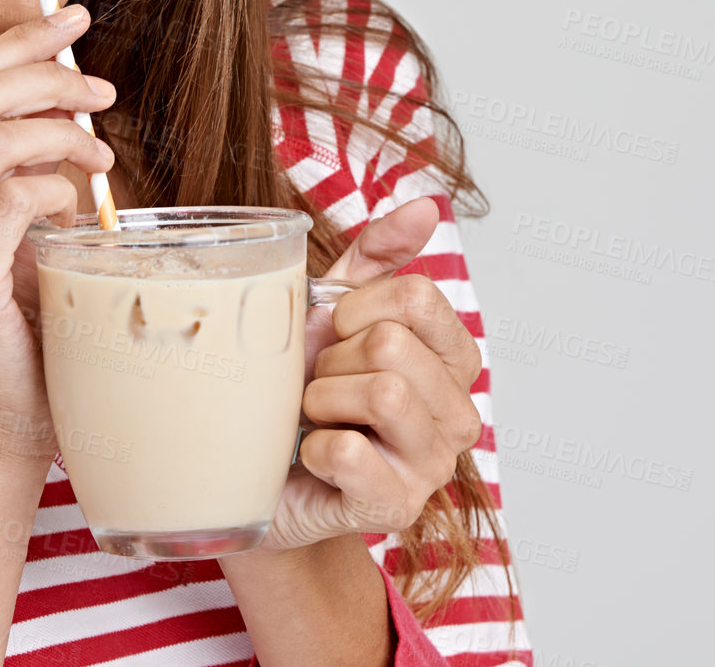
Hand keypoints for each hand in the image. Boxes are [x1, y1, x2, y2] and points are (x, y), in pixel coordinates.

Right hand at [0, 6, 115, 467]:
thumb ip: (18, 159)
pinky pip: (11, 198)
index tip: (69, 18)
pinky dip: (56, 185)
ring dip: (60, 130)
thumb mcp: (8, 223)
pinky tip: (79, 206)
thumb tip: (69, 82)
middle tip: (102, 88)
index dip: (13, 42)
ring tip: (102, 156)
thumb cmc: (14, 318)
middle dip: (44, 72)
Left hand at [253, 198, 484, 553]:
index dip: (357, 305)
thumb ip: (380, 256)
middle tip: (317, 382)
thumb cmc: (297, 385)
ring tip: (312, 415)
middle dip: (332, 356)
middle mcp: (458, 414)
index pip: (420, 298)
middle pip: (394, 344)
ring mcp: (432, 467)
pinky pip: (351, 451)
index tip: (332, 331)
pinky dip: (312, 445)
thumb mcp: (333, 309)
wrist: (256, 468)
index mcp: (449, 359)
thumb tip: (427, 206)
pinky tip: (310, 454)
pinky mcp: (395, 509)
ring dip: (321, 397)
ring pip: (384, 393)